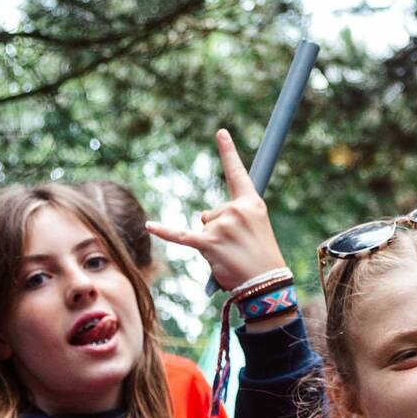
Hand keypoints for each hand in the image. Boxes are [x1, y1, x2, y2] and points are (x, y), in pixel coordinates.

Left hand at [146, 130, 289, 295]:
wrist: (267, 285)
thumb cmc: (262, 260)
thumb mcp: (256, 229)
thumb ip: (233, 215)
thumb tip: (204, 217)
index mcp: (252, 203)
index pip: (237, 174)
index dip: (228, 152)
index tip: (220, 132)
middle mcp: (236, 210)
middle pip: (210, 213)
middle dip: (217, 232)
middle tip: (237, 250)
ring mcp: (222, 225)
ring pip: (202, 228)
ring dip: (210, 244)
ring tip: (229, 258)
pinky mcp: (208, 243)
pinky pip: (181, 236)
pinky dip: (165, 231)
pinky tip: (149, 225)